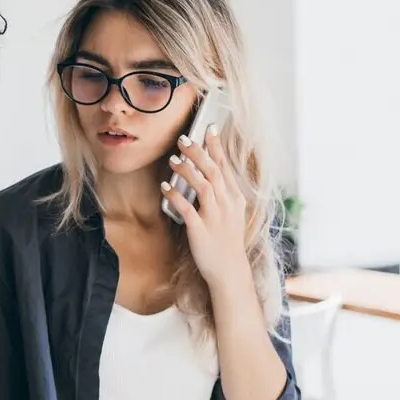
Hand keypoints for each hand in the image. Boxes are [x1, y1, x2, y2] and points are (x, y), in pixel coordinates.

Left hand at [161, 124, 251, 289]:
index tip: (208, 128)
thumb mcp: (231, 213)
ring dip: (187, 171)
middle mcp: (227, 204)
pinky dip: (175, 196)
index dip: (216, 146)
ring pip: (203, 186)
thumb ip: (222, 193)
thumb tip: (208, 173)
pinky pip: (187, 209)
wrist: (229, 271)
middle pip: (213, 171)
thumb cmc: (227, 241)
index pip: (225, 166)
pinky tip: (165, 187)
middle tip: (184, 139)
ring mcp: (215, 217)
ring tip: (173, 160)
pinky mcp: (200, 230)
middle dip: (199, 153)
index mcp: (234, 198)